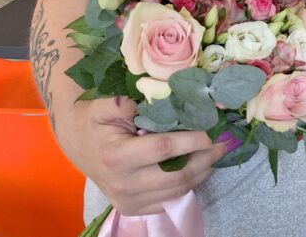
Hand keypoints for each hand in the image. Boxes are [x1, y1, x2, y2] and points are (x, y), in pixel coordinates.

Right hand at [57, 95, 224, 214]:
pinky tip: (200, 166)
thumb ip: (120, 102)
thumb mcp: (103, 106)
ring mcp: (128, 200)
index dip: (192, 140)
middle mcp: (122, 183)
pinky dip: (189, 184)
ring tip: (217, 152)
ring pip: (177, 190)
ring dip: (202, 172)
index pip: (163, 150)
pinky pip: (170, 200)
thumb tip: (144, 97)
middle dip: (205, 158)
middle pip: (176, 175)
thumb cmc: (96, 121)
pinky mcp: (133, 208)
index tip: (214, 129)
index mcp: (117, 156)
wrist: (80, 145)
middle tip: (224, 142)